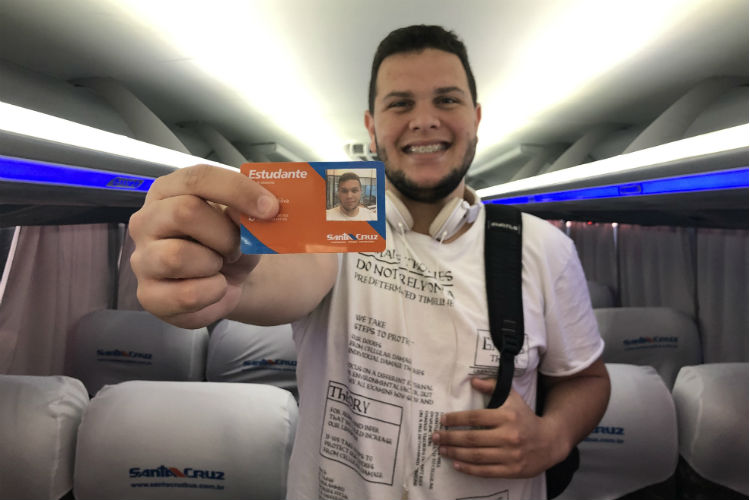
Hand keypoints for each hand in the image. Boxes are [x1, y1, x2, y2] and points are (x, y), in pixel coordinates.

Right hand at [128, 165, 278, 327]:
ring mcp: (142, 259)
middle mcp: (146, 220)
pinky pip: (186, 295)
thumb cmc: (227, 242)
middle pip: (185, 212)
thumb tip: (251, 210)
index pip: (198, 178)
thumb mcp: (243, 223)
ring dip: (214, 264)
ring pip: (178, 256)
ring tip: (219, 267)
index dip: (238, 191)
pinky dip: (213, 293)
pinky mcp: (149, 295)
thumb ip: (245, 213)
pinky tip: (215, 288)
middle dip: (224, 234)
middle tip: (237, 247)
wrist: (224, 282)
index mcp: (168, 191)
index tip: (271, 208)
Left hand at [431, 378, 566, 477]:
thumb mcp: (512, 398)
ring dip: (455, 453)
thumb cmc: (525, 417)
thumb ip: (493, 386)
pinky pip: (486, 471)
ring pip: (476, 456)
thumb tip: (472, 380)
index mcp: (507, 416)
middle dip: (450, 438)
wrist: (550, 441)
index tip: (442, 420)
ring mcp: (511, 455)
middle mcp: (509, 436)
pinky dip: (469, 469)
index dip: (456, 419)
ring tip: (442, 449)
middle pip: (472, 438)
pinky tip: (456, 464)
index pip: (475, 418)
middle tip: (435, 437)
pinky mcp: (512, 470)